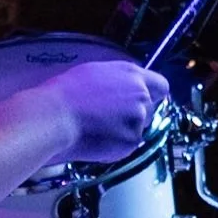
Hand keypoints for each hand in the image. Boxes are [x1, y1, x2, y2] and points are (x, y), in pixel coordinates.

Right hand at [36, 61, 172, 163]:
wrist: (56, 116)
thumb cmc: (67, 93)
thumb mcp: (96, 73)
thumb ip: (120, 80)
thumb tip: (127, 87)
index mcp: (132, 75)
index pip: (161, 85)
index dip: (153, 94)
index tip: (144, 100)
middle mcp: (141, 95)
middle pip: (151, 108)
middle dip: (137, 113)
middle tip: (112, 117)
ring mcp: (138, 120)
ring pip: (141, 127)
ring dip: (126, 129)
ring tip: (99, 127)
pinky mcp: (131, 141)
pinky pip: (130, 144)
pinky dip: (117, 144)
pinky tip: (98, 137)